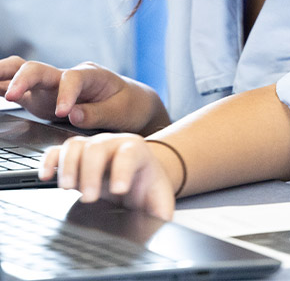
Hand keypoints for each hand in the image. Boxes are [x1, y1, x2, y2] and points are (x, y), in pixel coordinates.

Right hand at [1, 57, 168, 131]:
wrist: (131, 103)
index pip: (72, 78)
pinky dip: (2, 87)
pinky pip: (20, 89)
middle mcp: (67, 75)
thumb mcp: (120, 111)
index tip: (63, 113)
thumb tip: (72, 114)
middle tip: (12, 95)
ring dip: (4, 75)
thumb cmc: (128, 105)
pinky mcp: (43, 97)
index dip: (65, 94)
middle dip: (23, 79)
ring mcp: (52, 85)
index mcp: (90, 75)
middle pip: (40, 68)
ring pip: (23, 72)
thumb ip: (96, 113)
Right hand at [39, 133, 175, 219]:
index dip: (122, 170)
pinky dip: (50, 161)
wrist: (141, 175)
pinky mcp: (76, 156)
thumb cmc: (149, 189)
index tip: (119, 190)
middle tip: (90, 197)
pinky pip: (58, 151)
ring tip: (67, 188)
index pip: (129, 153)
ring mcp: (92, 147)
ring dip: (68, 165)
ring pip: (76, 145)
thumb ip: (161, 212)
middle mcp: (113, 144)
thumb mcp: (160, 201)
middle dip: (91, 172)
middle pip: (98, 147)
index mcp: (137, 151)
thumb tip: (158, 227)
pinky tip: (46, 177)